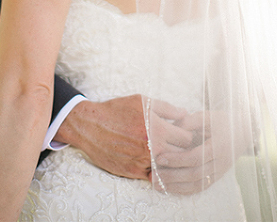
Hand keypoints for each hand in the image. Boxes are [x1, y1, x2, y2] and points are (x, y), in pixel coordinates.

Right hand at [55, 94, 191, 180]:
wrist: (88, 126)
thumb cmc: (114, 111)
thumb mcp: (140, 101)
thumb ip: (165, 108)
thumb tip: (184, 114)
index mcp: (157, 129)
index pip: (187, 138)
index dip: (186, 134)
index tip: (181, 133)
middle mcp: (152, 148)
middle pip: (182, 155)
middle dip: (181, 149)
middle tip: (174, 144)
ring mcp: (143, 162)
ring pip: (169, 167)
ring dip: (169, 161)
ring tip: (162, 152)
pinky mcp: (134, 172)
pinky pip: (155, 176)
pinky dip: (156, 169)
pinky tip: (150, 160)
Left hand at [152, 109, 251, 194]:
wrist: (242, 133)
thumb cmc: (222, 122)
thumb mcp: (206, 116)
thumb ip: (188, 121)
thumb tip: (170, 127)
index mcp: (218, 146)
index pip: (196, 157)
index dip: (177, 159)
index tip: (160, 158)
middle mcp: (220, 162)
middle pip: (195, 174)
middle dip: (172, 176)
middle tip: (153, 175)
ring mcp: (219, 172)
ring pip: (198, 184)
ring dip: (176, 186)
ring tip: (157, 185)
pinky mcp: (216, 177)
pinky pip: (201, 187)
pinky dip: (185, 190)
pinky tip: (170, 188)